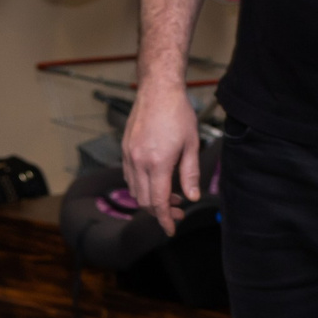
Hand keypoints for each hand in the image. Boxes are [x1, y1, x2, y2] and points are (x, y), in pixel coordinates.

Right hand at [121, 71, 202, 235]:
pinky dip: (141, 187)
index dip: (165, 219)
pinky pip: (130, 178)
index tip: (171, 229)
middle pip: (144, 201)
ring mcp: (129, 156)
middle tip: (178, 211)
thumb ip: (190, 174)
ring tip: (170, 195)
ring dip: (151, 200)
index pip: (158, 202)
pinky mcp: (125, 150)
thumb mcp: (192, 145)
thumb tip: (192, 197)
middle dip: (161, 212)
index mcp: (157, 163)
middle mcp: (139, 162)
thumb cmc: (177, 113)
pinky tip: (156, 182)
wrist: (158, 89)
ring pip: (135, 191)